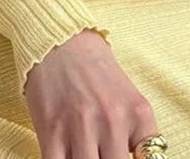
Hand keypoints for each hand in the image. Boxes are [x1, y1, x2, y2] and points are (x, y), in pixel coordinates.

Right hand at [25, 28, 158, 158]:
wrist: (62, 41)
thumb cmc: (97, 72)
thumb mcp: (128, 98)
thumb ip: (135, 135)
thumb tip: (135, 158)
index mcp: (138, 113)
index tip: (125, 156)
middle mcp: (113, 120)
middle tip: (104, 155)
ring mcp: (81, 127)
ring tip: (88, 155)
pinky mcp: (52, 132)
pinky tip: (68, 157)